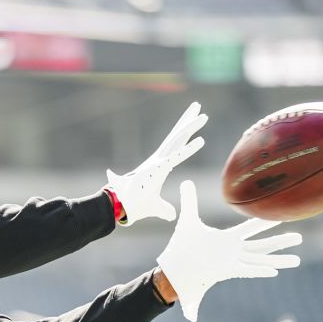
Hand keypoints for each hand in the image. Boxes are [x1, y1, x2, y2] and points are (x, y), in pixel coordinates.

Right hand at [104, 102, 206, 225]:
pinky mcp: (158, 170)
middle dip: (187, 121)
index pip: (175, 146)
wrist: (119, 208)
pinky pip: (176, 157)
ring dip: (190, 127)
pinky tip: (201, 141)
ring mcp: (158, 163)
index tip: (192, 120)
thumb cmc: (133, 206)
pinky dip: (188, 149)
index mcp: (158, 166)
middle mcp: (158, 160)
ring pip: (177, 141)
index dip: (184, 133)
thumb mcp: (155, 207)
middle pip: (176, 136)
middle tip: (198, 107)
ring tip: (203, 116)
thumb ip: (165, 209)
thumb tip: (172, 214)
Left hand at [156, 181, 302, 321]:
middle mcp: (233, 252)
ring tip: (297, 260)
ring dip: (278, 260)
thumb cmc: (181, 248)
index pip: (250, 228)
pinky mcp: (226, 272)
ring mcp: (232, 263)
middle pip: (262, 245)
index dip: (264, 222)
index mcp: (227, 240)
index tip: (279, 217)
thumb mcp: (187, 220)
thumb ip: (189, 200)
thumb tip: (185, 180)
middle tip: (300, 238)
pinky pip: (247, 271)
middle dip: (280, 241)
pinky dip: (259, 270)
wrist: (174, 268)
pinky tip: (275, 271)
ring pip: (260, 259)